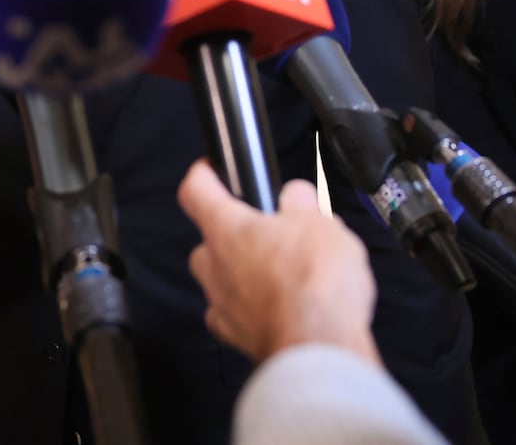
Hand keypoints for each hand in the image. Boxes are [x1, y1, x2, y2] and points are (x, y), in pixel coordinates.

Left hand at [177, 160, 379, 365]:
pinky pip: (233, 315)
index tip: (210, 169)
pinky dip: (249, 309)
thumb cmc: (315, 283)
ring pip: (220, 278)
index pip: (195, 190)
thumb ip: (301, 205)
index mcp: (227, 229)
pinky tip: (276, 306)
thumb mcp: (320, 223)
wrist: (318, 346)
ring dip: (242, 272)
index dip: (203, 174)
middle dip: (234, 233)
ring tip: (281, 272)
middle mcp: (215, 266)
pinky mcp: (235, 336)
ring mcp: (221, 304)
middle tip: (269, 231)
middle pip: (208, 240)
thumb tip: (295, 197)